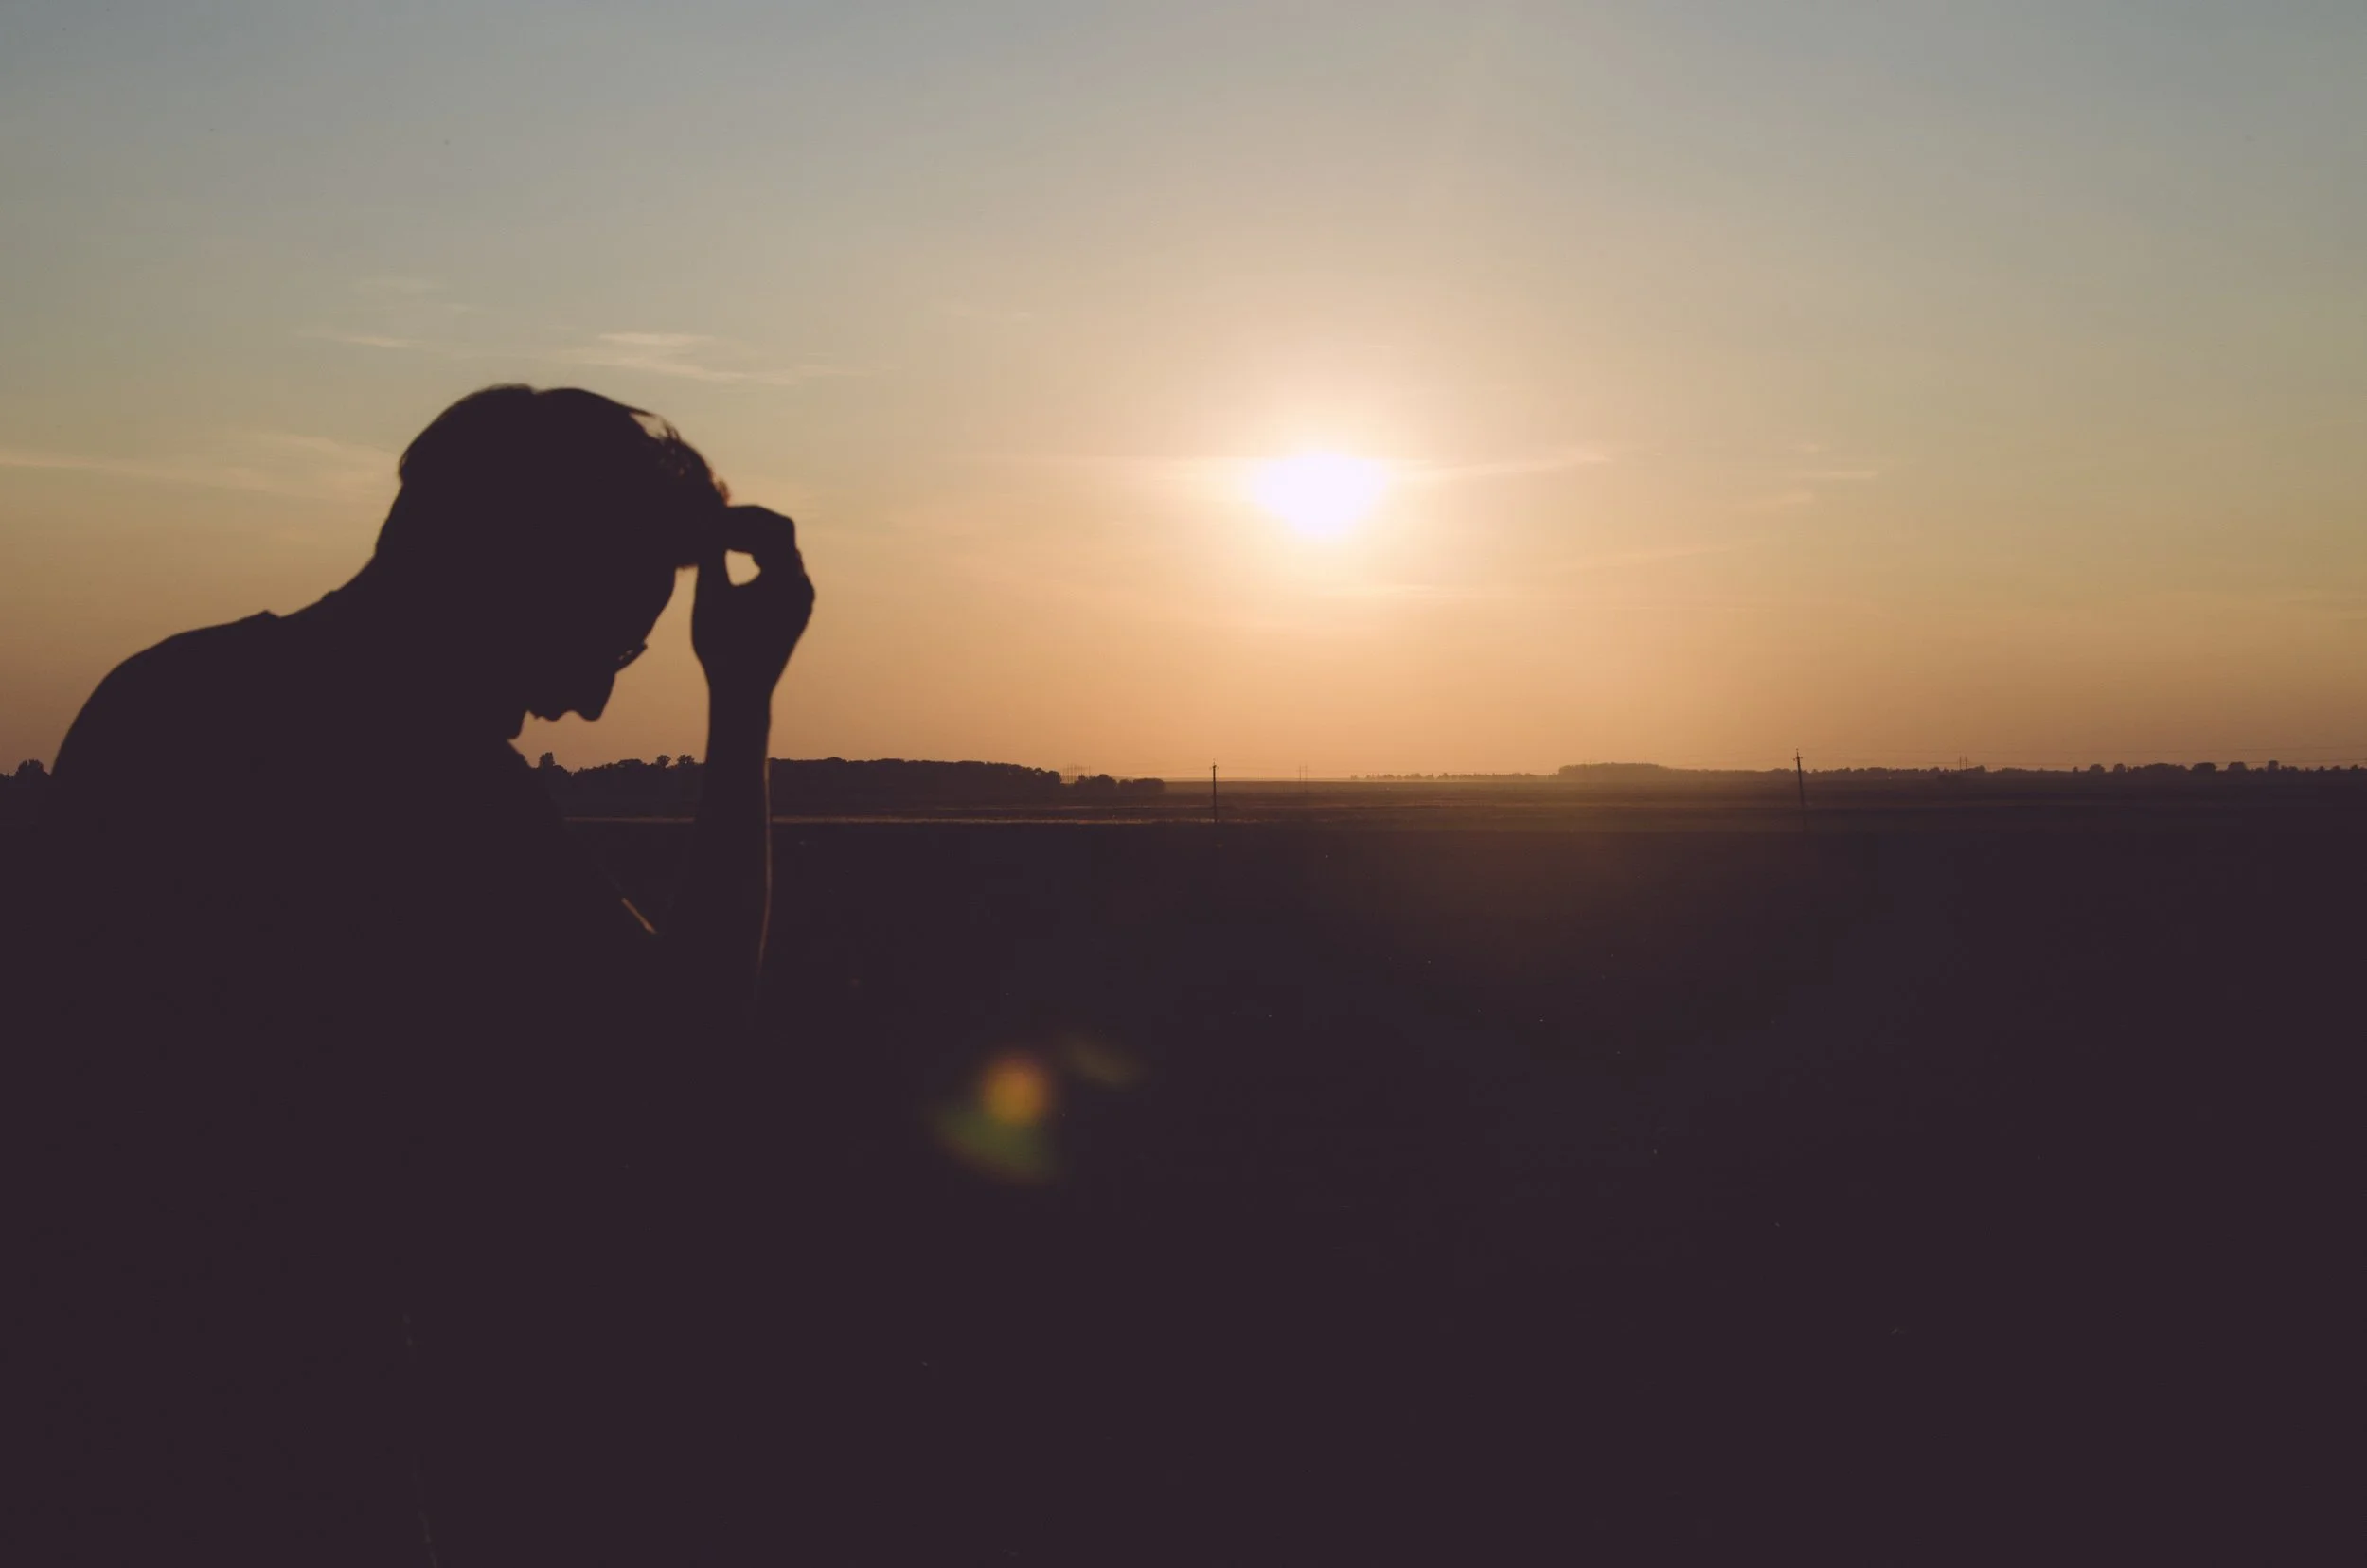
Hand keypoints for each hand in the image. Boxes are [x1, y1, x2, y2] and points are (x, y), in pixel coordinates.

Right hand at [692, 505, 814, 705]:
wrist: (742, 692)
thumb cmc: (722, 647)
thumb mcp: (709, 594)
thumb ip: (710, 551)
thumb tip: (705, 516)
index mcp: (786, 582)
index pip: (777, 527)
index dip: (747, 516)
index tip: (717, 520)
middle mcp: (802, 588)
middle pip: (782, 537)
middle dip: (750, 527)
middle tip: (717, 528)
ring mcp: (803, 600)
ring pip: (784, 554)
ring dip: (756, 543)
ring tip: (723, 543)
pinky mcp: (798, 611)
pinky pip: (786, 573)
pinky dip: (764, 561)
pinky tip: (741, 562)